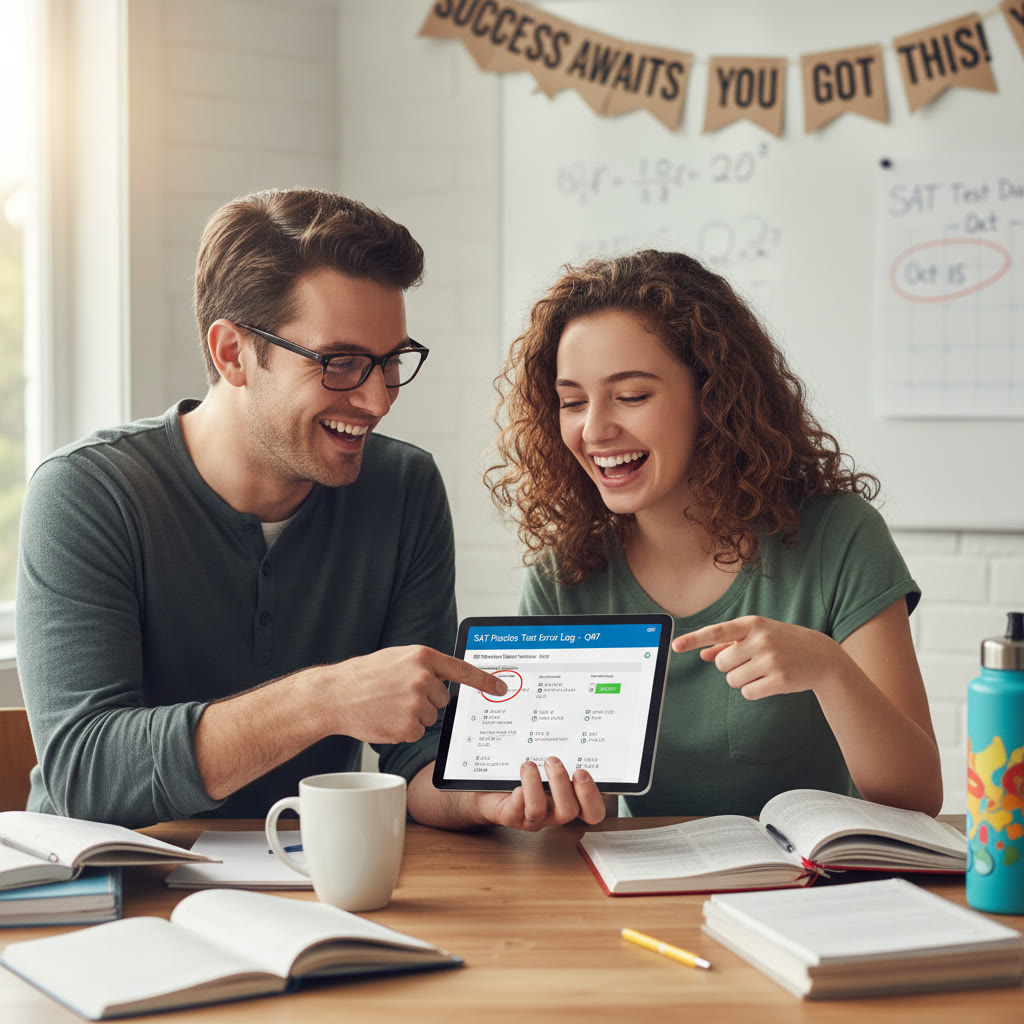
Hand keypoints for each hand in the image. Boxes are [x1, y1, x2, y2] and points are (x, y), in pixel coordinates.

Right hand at [327, 645, 506, 743]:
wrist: (335, 695)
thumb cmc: (365, 675)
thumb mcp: (398, 658)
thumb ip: (425, 665)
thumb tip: (448, 679)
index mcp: (423, 657)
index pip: (462, 670)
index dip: (485, 681)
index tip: (501, 689)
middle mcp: (423, 678)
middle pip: (443, 699)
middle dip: (426, 700)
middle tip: (398, 695)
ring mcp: (415, 703)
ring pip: (430, 717)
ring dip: (413, 715)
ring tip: (388, 705)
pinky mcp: (407, 726)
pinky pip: (417, 732)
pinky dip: (404, 729)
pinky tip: (386, 718)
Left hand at [472, 757, 606, 830]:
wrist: (492, 787)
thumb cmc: (524, 772)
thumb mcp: (546, 762)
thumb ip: (561, 755)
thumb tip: (566, 728)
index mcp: (569, 799)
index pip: (592, 811)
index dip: (592, 797)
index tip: (582, 771)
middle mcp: (554, 811)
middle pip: (569, 811)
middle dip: (562, 784)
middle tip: (553, 760)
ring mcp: (532, 817)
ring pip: (539, 810)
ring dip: (535, 785)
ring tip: (529, 765)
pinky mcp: (511, 817)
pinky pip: (517, 810)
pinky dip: (519, 793)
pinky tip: (516, 780)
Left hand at [672, 615, 841, 699]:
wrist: (822, 657)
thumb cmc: (783, 642)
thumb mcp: (757, 636)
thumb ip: (728, 644)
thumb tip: (703, 654)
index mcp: (752, 624)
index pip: (716, 631)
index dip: (694, 639)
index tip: (675, 646)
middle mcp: (760, 639)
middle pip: (721, 664)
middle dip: (730, 667)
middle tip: (750, 662)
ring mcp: (770, 660)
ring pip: (732, 680)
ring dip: (742, 680)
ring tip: (762, 671)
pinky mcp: (779, 680)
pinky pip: (747, 693)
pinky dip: (753, 691)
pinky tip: (769, 682)